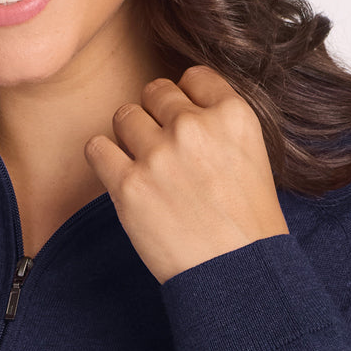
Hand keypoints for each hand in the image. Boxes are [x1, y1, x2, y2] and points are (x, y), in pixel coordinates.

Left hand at [84, 66, 288, 283]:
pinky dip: (105, 159)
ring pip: (124, 115)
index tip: (186, 122)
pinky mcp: (128, 185)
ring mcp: (158, 156)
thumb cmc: (247, 222)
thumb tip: (182, 102)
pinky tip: (122, 176)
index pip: (192, 77)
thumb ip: (219, 123)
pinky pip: (97, 148)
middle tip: (167, 150)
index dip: (186, 99)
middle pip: (154, 92)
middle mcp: (194, 128)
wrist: (237, 273)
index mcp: (232, 115)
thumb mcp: (253, 154)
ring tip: (148, 167)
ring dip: (131, 137)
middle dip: (157, 116)